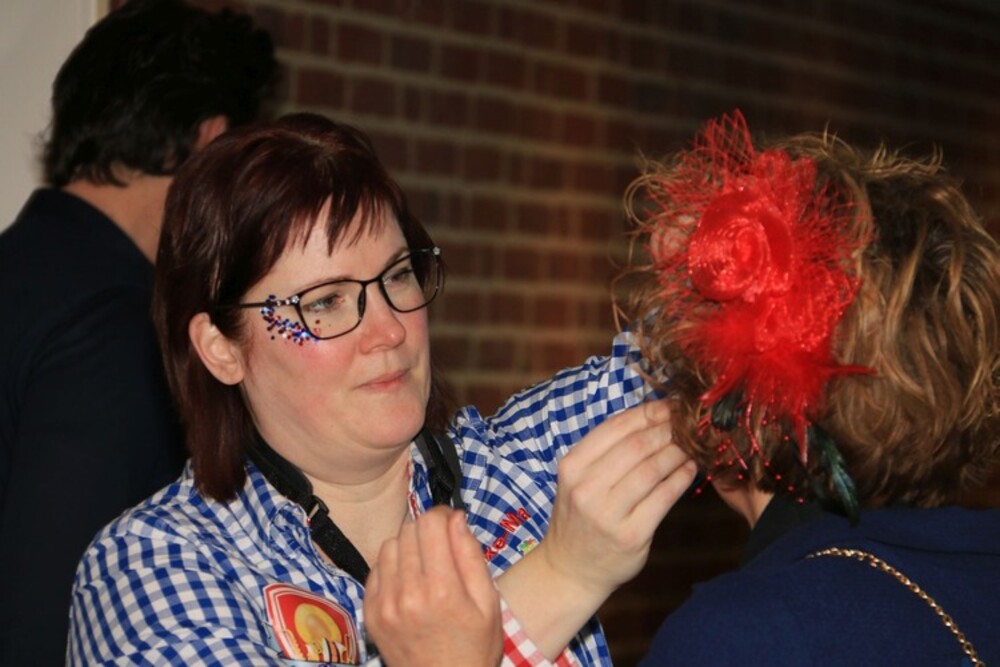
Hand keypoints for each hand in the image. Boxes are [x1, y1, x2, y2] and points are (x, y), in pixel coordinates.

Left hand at [364, 507, 501, 666]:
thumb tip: (456, 517)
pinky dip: (392, 566)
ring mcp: (384, 604)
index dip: (443, 515)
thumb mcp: (488, 603)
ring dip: (408, 546)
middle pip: (409, 530)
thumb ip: (471, 556)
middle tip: (441, 546)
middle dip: (428, 530)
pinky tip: (408, 581)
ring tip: (424, 565)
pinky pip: (376, 568)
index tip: (451, 522)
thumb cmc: (474, 646)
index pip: (430, 523)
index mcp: (442, 590)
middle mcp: (408, 594)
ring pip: (389, 545)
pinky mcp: (370, 613)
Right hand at [541, 399, 695, 598]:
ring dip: (678, 451)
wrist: (570, 568)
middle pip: (637, 445)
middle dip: (667, 429)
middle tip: (688, 422)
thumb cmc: (580, 517)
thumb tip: (653, 417)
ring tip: (692, 443)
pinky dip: (681, 478)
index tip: (669, 406)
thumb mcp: (578, 479)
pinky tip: (690, 468)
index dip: (647, 412)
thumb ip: (607, 451)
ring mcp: (608, 513)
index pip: (615, 427)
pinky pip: (664, 498)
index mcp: (572, 466)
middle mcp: (587, 488)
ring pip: (653, 469)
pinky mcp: (631, 535)